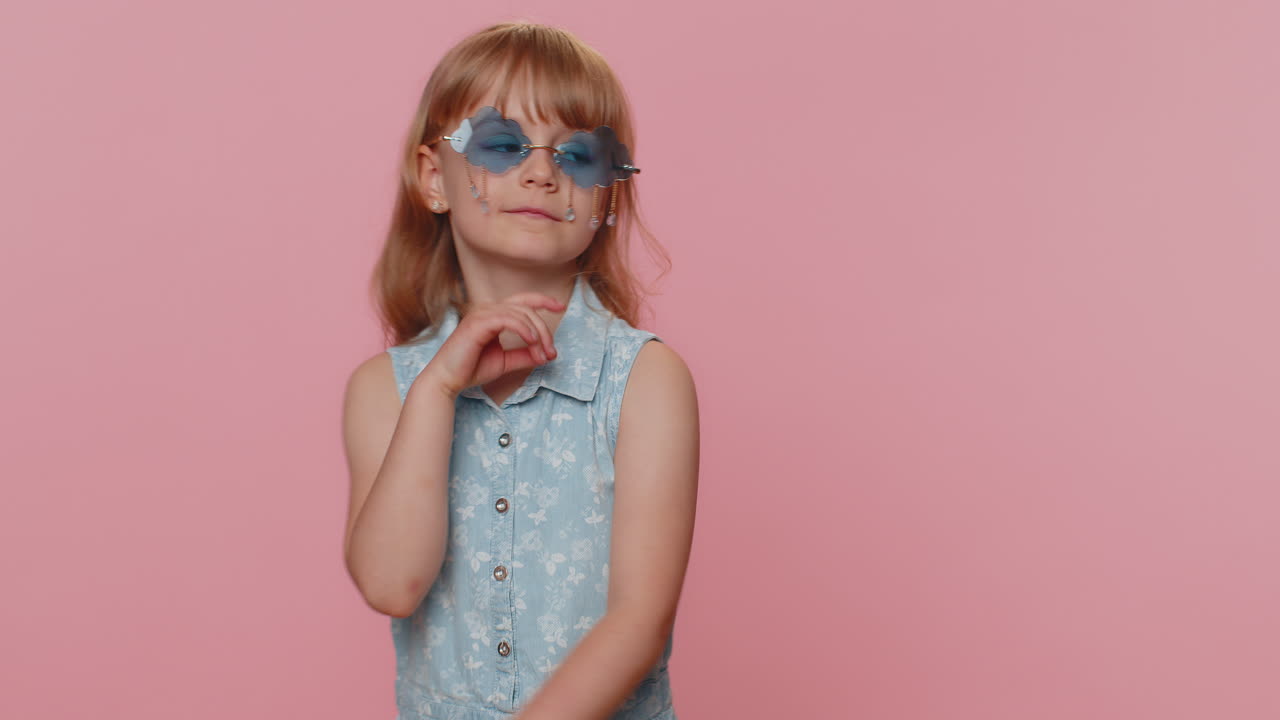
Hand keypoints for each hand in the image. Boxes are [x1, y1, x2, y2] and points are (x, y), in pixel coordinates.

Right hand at [421, 291, 564, 397]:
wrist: (448, 380)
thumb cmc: (472, 369)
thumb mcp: (506, 361)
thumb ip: (526, 355)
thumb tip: (547, 354)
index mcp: (494, 315)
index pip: (522, 300)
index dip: (542, 300)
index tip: (560, 307)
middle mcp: (487, 309)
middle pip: (526, 308)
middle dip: (544, 329)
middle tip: (551, 351)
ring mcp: (482, 314)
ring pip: (520, 313)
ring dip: (537, 333)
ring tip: (543, 352)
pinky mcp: (478, 323)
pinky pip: (508, 319)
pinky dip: (523, 329)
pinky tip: (531, 341)